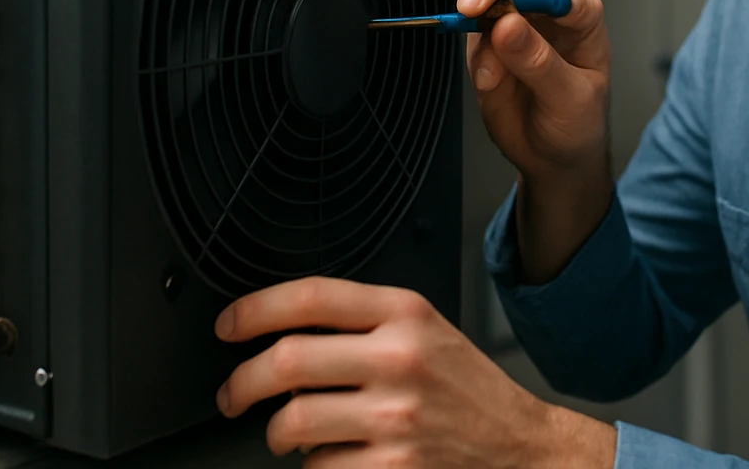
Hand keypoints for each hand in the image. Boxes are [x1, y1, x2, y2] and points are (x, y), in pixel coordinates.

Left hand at [215, 277, 615, 466]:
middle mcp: (400, 358)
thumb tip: (282, 329)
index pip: (310, 297)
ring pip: (292, 422)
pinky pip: (319, 468)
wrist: (520, 448)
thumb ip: (365, 321)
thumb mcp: (426, 331)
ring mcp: (396, 417)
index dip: (254, 309)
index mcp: (405, 313)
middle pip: (286, 361)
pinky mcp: (394, 468)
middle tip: (231, 395)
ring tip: (287, 434)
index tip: (228, 326)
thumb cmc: (467, 390)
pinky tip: (337, 457)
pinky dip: (317, 467)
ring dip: (277, 434)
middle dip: (240, 383)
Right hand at [460, 0, 609, 180]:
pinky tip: (490, 84)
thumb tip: (506, 24)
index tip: (498, 6)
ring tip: (492, 79)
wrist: (556, 158)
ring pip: (487, 6)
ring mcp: (517, 27)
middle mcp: (549, 13)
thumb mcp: (569, 99)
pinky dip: (475, 60)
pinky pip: (472, 40)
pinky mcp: (490, 47)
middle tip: (467, 11)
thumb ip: (539, 62)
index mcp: (582, 16)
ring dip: (477, 32)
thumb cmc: (578, 124)